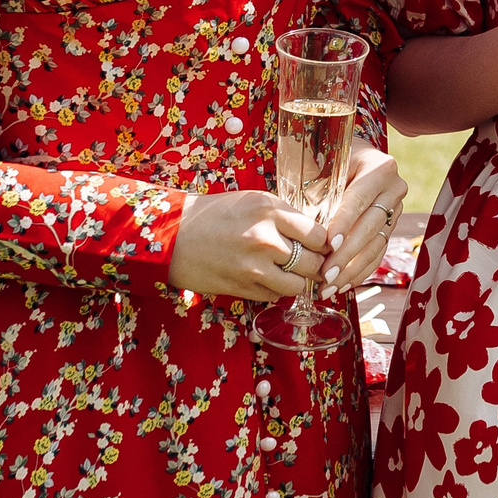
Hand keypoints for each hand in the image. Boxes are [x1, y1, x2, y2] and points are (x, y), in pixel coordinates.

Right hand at [167, 190, 331, 301]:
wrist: (173, 236)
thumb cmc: (215, 215)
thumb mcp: (254, 202)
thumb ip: (286, 216)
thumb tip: (318, 235)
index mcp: (270, 210)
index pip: (319, 235)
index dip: (324, 243)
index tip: (321, 246)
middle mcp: (265, 238)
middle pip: (314, 263)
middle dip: (316, 265)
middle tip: (311, 263)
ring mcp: (254, 267)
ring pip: (298, 285)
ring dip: (297, 281)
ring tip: (289, 272)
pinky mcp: (242, 288)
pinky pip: (275, 296)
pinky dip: (276, 290)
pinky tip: (266, 278)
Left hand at [317, 143, 405, 294]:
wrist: (347, 158)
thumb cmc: (325, 159)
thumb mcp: (320, 165)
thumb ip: (316, 189)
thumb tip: (304, 227)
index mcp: (379, 167)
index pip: (359, 199)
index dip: (345, 222)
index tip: (329, 243)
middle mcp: (394, 188)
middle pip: (370, 226)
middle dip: (346, 254)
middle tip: (326, 274)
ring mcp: (395, 209)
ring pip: (376, 244)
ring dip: (351, 269)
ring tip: (329, 286)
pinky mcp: (391, 227)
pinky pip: (378, 254)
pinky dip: (360, 272)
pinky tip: (343, 285)